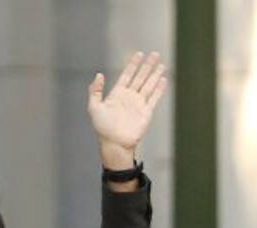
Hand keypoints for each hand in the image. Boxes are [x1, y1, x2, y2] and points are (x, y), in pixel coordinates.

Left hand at [88, 51, 167, 169]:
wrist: (115, 143)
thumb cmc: (103, 128)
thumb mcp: (94, 107)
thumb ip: (95, 90)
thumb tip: (99, 74)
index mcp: (118, 93)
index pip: (127, 75)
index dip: (133, 64)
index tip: (139, 54)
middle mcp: (130, 97)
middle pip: (141, 77)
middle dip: (147, 65)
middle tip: (155, 54)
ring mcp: (139, 104)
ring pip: (149, 85)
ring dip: (155, 74)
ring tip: (161, 64)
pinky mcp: (146, 112)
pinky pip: (154, 98)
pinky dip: (159, 89)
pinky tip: (163, 80)